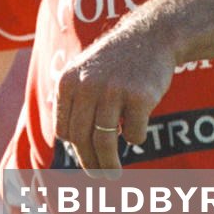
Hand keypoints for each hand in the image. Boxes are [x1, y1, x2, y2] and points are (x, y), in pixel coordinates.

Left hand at [54, 20, 174, 172]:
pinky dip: (134, 139)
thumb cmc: (115, 61)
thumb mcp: (83, 72)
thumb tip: (69, 142)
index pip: (64, 130)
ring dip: (108, 164)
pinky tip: (136, 134)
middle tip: (100, 177)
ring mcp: (114, 91)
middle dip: (90, 164)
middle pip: (82, 140)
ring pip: (104, 142)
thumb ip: (73, 101)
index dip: (75, 146)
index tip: (86, 154)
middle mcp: (87, 87)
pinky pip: (133, 133)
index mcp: (68, 83)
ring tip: (113, 175)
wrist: (150, 36)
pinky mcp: (140, 97)